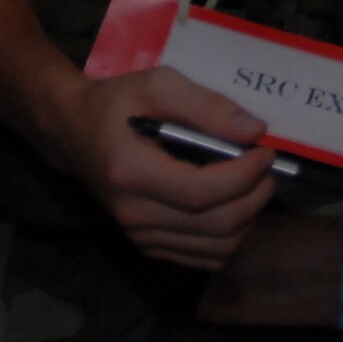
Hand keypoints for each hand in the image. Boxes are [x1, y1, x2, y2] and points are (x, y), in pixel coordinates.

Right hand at [35, 65, 278, 269]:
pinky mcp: (148, 245)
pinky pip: (204, 257)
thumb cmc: (118, 103)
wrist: (74, 133)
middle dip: (256, 196)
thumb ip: (207, 105)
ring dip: (250, 217)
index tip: (265, 152)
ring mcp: (140, 235)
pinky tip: (235, 204)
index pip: (202, 192)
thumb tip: (255, 131)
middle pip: (216, 224)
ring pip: (216, 247)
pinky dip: (232, 235)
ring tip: (254, 184)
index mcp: (132, 173)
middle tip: (268, 168)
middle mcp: (134, 213)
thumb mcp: (159, 84)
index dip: (245, 176)